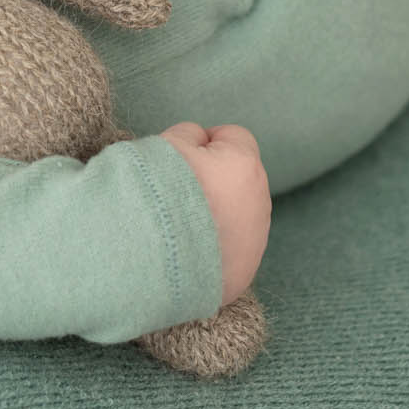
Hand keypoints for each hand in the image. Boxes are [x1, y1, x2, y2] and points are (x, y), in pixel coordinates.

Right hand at [159, 121, 271, 310]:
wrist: (149, 259)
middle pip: (238, 178)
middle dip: (214, 179)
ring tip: (178, 224)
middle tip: (176, 190)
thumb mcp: (165, 144)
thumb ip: (188, 134)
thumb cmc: (157, 194)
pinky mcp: (244, 273)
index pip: (233, 136)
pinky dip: (213, 246)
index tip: (181, 155)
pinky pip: (231, 249)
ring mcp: (255, 241)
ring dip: (215, 214)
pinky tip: (186, 250)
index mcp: (244, 165)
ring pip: (237, 214)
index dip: (205, 141)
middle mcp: (259, 202)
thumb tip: (198, 141)